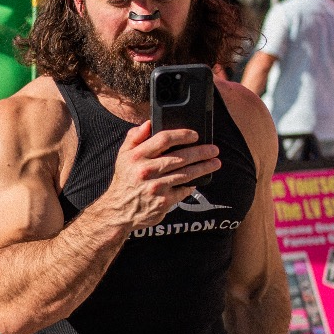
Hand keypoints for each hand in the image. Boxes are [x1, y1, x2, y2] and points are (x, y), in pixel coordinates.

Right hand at [104, 122, 220, 230]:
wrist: (119, 210)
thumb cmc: (125, 180)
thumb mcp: (123, 156)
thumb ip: (134, 137)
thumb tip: (148, 123)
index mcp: (136, 156)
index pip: (163, 139)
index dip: (182, 135)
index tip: (195, 135)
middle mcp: (146, 171)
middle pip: (180, 157)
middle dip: (201, 152)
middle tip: (214, 149)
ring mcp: (156, 187)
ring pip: (186, 174)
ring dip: (204, 167)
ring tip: (215, 163)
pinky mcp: (163, 202)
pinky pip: (183, 190)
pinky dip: (191, 185)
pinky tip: (197, 181)